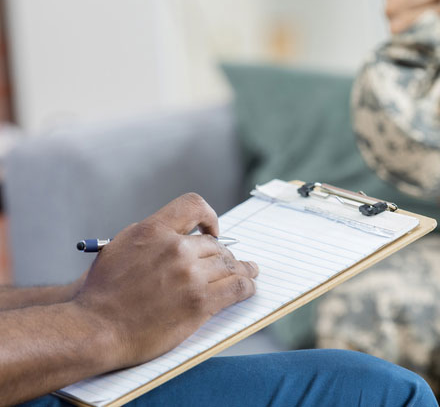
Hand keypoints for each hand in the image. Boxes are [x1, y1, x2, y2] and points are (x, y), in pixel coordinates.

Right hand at [71, 193, 258, 367]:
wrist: (95, 328)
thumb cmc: (101, 293)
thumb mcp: (120, 247)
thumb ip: (151, 236)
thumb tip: (177, 234)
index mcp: (153, 231)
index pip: (193, 205)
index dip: (208, 216)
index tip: (212, 230)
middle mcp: (175, 249)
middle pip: (214, 245)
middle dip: (222, 255)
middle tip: (229, 263)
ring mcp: (190, 276)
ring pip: (229, 265)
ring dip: (241, 269)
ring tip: (249, 271)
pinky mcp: (200, 302)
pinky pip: (236, 287)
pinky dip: (246, 286)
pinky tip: (249, 286)